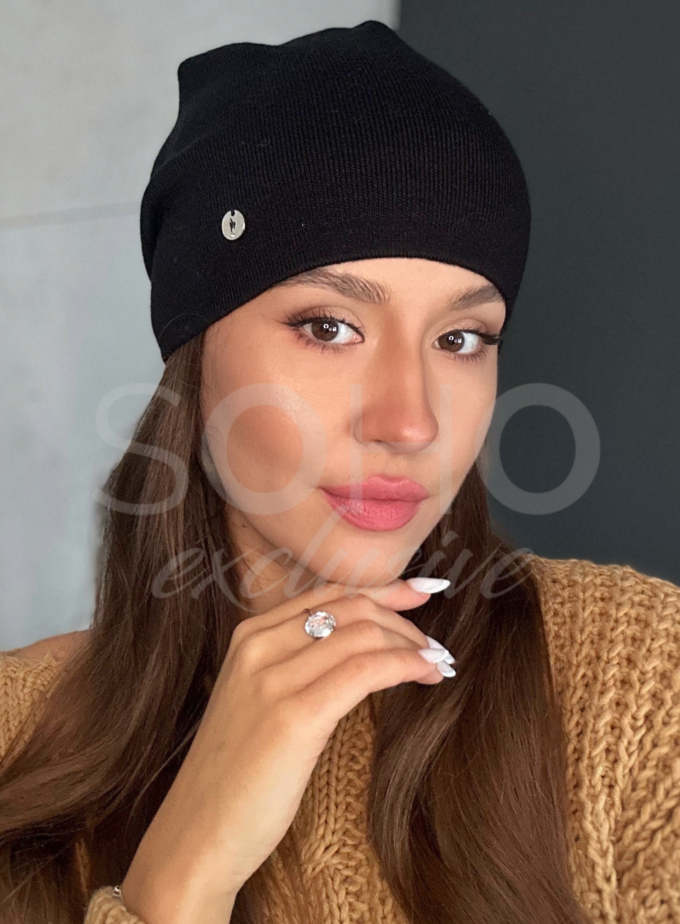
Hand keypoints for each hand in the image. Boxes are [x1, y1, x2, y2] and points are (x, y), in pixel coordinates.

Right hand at [120, 577, 451, 923]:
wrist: (197, 834)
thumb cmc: (236, 774)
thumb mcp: (259, 700)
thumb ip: (297, 664)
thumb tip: (362, 645)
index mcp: (250, 636)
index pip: (330, 593)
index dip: (382, 589)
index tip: (421, 592)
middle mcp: (258, 646)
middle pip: (351, 607)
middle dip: (403, 620)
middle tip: (434, 647)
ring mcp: (273, 679)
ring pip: (363, 634)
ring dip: (412, 644)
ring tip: (438, 666)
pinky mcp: (294, 716)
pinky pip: (365, 670)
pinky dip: (405, 665)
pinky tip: (427, 674)